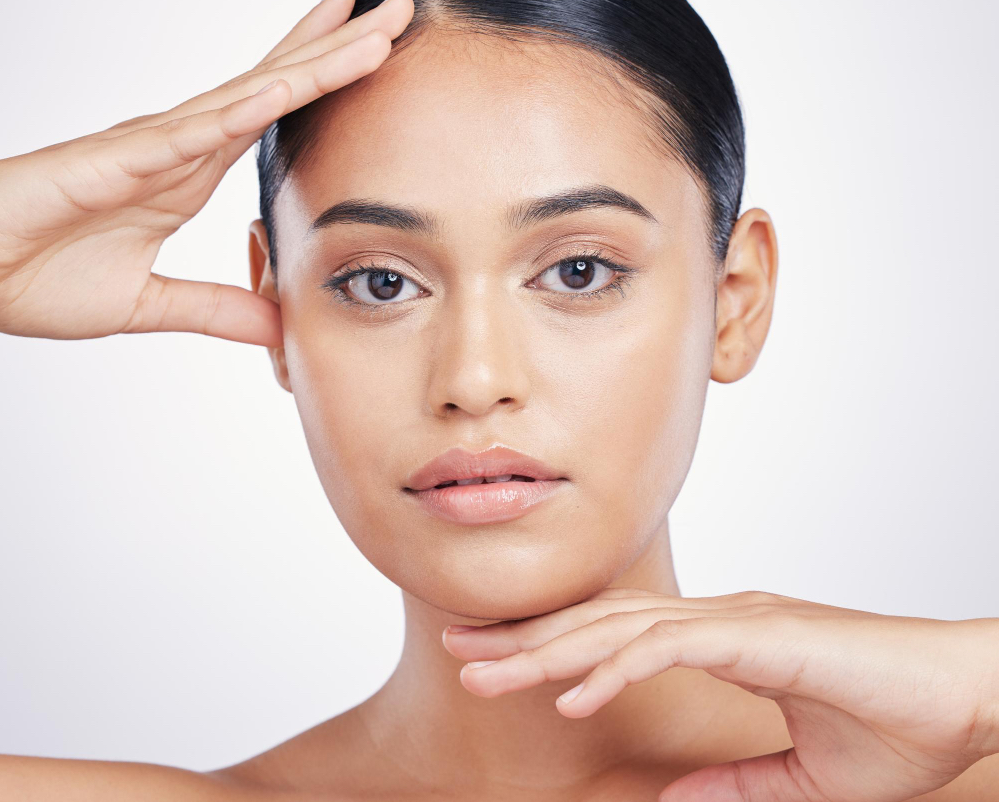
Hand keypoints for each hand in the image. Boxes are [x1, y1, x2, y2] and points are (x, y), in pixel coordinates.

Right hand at [0, 0, 413, 345]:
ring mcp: (152, 145)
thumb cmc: (39, 278)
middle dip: (340, 46)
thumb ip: (216, 310)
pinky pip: (186, 131)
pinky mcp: (116, 160)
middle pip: (277, 84)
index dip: (327, 79)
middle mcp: (182, 143)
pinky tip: (284, 87)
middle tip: (400, 8)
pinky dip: (237, 111)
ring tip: (369, 24)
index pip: (276, 113)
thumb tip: (276, 329)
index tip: (379, 50)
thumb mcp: (152, 305)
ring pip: (247, 94)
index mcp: (192, 170)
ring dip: (311, 62)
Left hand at [443, 588, 998, 800]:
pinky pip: (672, 649)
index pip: (618, 638)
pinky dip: (617, 670)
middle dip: (524, 641)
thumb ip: (732, 784)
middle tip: (456, 652)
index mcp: (723, 639)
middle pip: (600, 625)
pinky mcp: (762, 636)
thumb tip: (670, 801)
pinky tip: (573, 699)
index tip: (497, 665)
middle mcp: (718, 620)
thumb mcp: (799, 781)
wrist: (971, 700)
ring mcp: (738, 620)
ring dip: (551, 654)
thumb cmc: (897, 730)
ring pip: (621, 629)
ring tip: (487, 676)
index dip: (554, 650)